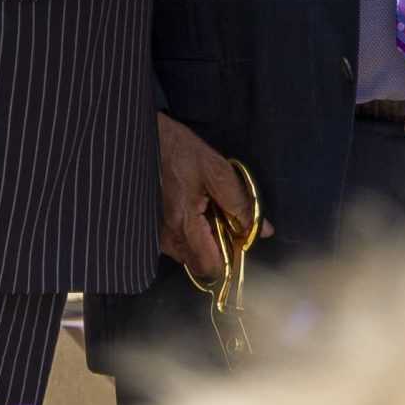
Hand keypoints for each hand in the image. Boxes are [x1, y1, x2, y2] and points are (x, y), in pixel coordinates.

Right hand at [156, 111, 267, 279]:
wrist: (142, 138)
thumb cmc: (180, 151)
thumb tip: (262, 231)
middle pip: (197, 264)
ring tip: (211, 213)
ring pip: (185, 255)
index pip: (208, 266)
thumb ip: (241, 203)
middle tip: (227, 223)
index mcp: (183, 224)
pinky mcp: (150, 226)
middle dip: (217, 252)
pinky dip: (190, 235)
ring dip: (203, 243)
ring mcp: (154, 233)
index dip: (229, 258)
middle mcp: (165, 236)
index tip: (240, 240)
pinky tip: (197, 211)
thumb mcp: (217, 171)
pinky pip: (175, 243)